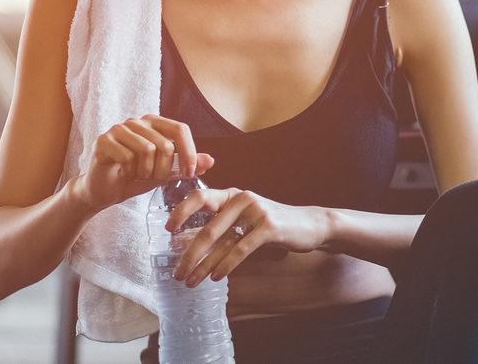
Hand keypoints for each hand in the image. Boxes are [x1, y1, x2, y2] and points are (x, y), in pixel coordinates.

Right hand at [72, 114, 214, 211]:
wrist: (105, 191)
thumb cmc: (135, 177)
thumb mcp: (166, 173)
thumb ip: (186, 165)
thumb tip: (211, 160)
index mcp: (154, 124)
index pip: (180, 129)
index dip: (189, 153)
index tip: (189, 174)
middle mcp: (137, 121)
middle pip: (165, 144)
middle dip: (164, 169)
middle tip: (153, 178)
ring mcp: (118, 128)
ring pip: (147, 150)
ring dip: (146, 171)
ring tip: (138, 175)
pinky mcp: (103, 140)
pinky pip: (127, 156)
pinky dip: (130, 172)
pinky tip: (124, 173)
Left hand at [167, 187, 329, 285]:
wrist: (310, 225)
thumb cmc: (272, 225)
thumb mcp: (244, 221)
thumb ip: (219, 227)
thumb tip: (183, 243)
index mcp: (232, 195)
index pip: (200, 197)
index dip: (181, 212)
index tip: (167, 230)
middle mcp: (241, 199)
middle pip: (207, 228)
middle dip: (190, 255)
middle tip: (178, 274)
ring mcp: (256, 211)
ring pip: (222, 242)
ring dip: (204, 266)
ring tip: (192, 281)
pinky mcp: (269, 227)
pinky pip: (241, 249)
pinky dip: (226, 265)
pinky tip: (216, 277)